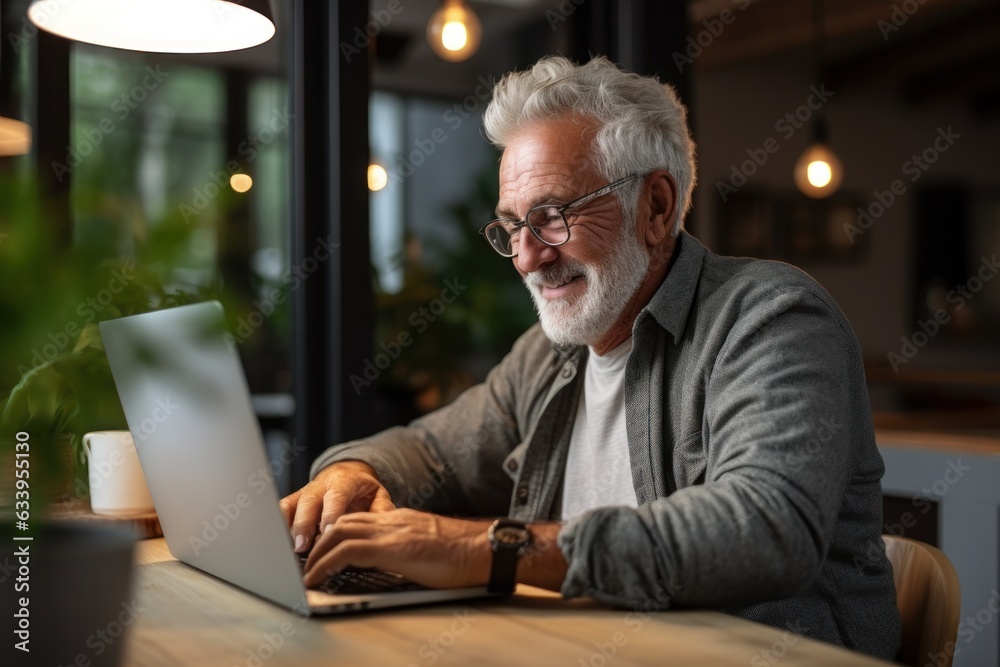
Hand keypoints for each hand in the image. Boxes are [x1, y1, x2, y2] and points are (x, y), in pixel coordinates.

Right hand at [279, 460, 395, 552]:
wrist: (347, 474)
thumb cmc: (363, 490)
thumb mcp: (378, 494)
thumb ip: (381, 508)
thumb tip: (382, 523)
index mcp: (343, 482)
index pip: (336, 497)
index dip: (330, 514)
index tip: (328, 532)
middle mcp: (321, 486)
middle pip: (309, 502)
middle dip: (305, 524)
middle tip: (303, 546)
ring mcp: (305, 492)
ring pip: (292, 506)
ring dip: (290, 528)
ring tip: (293, 550)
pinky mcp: (295, 500)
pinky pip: (282, 509)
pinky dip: (280, 524)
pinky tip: (282, 543)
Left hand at [302, 509, 491, 589]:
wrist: (483, 549)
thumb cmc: (464, 554)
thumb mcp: (428, 547)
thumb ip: (406, 549)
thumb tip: (393, 565)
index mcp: (400, 520)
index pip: (358, 519)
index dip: (335, 533)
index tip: (323, 549)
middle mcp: (391, 521)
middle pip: (342, 522)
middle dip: (320, 541)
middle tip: (307, 561)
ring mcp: (390, 532)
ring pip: (338, 533)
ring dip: (317, 553)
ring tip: (307, 572)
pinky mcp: (390, 548)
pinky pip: (346, 552)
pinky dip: (325, 564)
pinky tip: (316, 578)